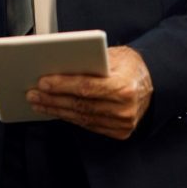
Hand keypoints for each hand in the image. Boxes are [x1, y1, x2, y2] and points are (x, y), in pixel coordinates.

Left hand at [26, 46, 153, 139]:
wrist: (153, 83)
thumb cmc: (130, 66)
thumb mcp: (113, 55)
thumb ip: (90, 61)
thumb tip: (57, 63)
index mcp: (125, 87)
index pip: (87, 87)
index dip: (62, 85)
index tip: (42, 81)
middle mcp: (125, 109)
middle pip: (80, 105)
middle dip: (53, 99)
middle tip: (32, 93)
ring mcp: (122, 124)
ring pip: (81, 117)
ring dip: (56, 110)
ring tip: (38, 102)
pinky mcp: (119, 132)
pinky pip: (88, 125)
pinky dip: (70, 117)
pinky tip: (55, 110)